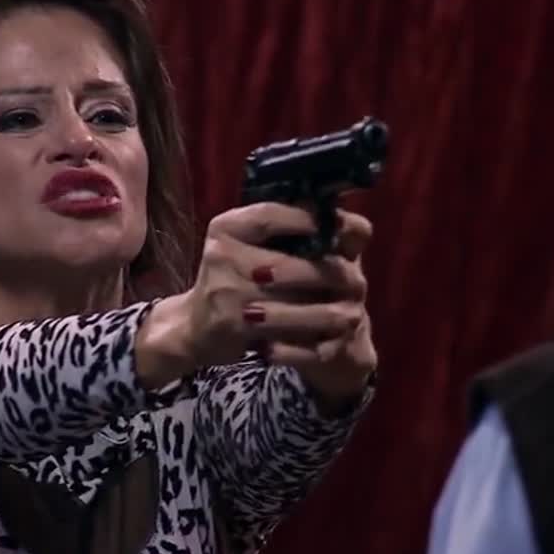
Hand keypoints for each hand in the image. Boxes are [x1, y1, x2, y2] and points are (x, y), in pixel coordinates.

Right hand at [135, 197, 377, 401]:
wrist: (195, 326)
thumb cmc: (234, 278)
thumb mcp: (249, 246)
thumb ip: (288, 229)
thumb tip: (348, 222)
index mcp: (226, 228)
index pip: (271, 215)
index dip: (309, 222)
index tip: (340, 229)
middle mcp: (222, 255)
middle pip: (288, 263)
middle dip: (327, 275)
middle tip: (357, 282)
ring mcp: (225, 291)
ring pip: (290, 302)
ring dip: (326, 311)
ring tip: (352, 314)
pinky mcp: (232, 326)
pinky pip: (282, 331)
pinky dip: (308, 336)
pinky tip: (329, 337)